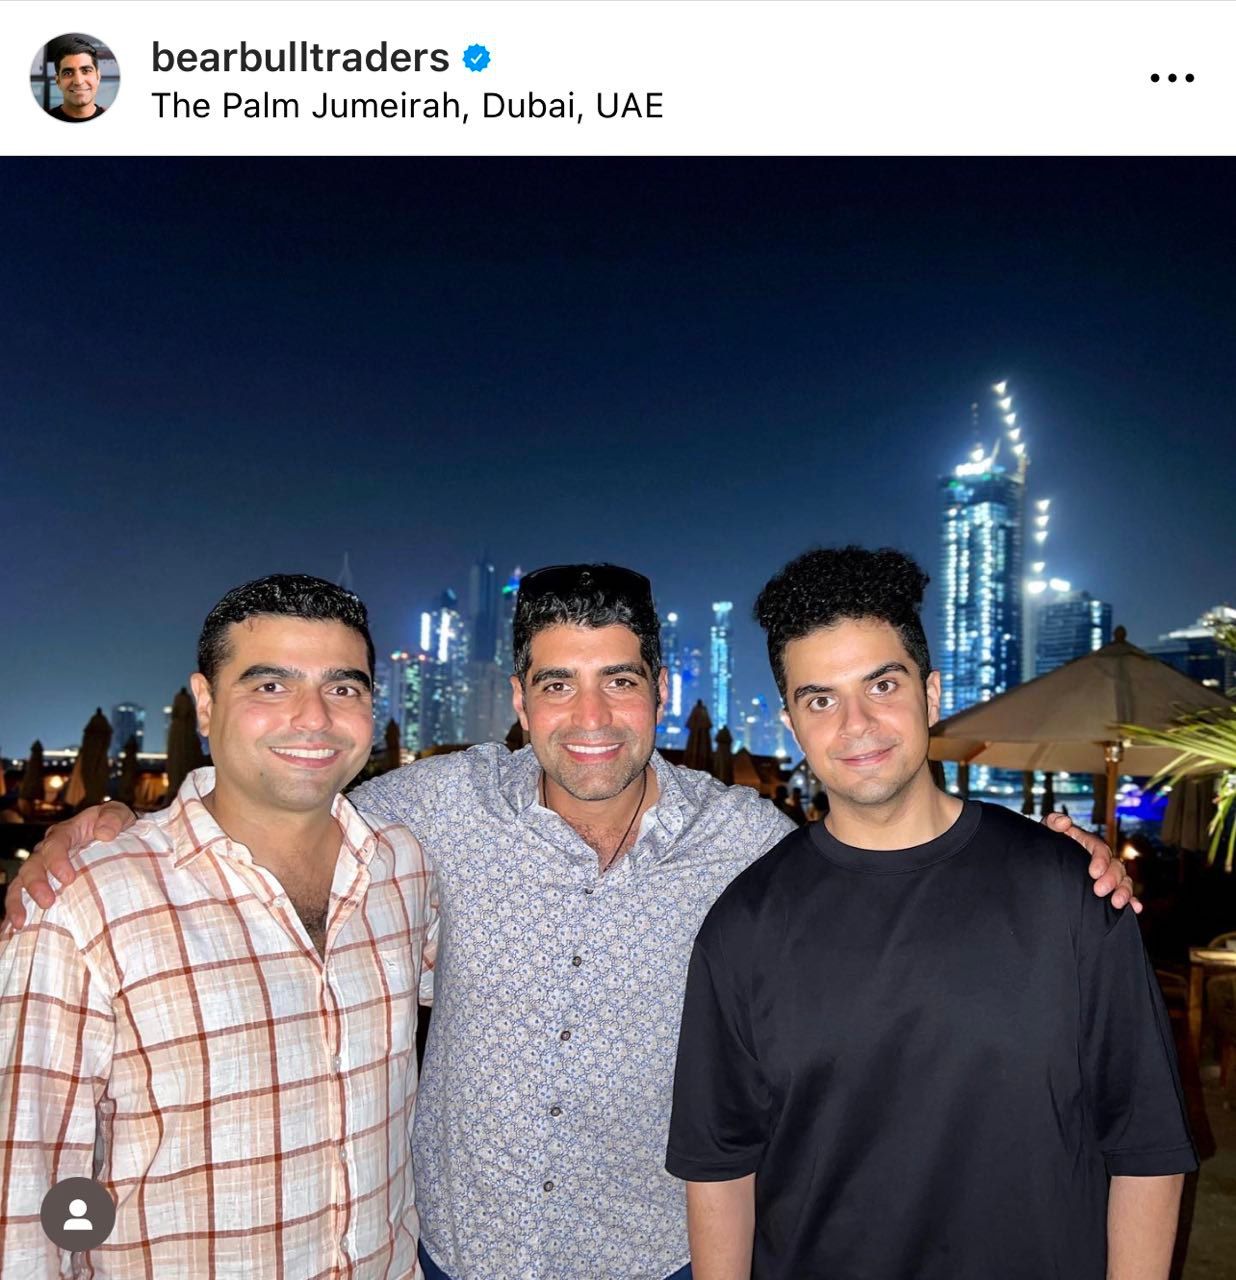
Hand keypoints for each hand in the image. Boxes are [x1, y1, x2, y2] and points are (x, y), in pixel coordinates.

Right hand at [3, 801, 136, 928]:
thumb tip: (104, 833)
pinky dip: (17, 910)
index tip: (68, 878)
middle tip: (48, 902)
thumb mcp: (119, 814)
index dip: (57, 861)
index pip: (55, 845)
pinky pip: (22, 896)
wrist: (118, 836)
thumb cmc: (115, 825)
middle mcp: (48, 850)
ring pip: (21, 882)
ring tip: (22, 922)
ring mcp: (43, 867)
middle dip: (36, 884)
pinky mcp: (43, 883)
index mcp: (65, 832)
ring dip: (19, 901)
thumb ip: (113, 818)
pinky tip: (17, 928)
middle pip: (32, 865)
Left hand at [1041, 811, 1141, 913]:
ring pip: (1123, 880)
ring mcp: (1108, 873)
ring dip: (1124, 891)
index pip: (1101, 849)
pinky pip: (1124, 893)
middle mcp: (1102, 858)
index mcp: (1089, 843)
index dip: (1100, 860)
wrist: (1047, 860)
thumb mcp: (1048, 831)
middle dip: (1111, 879)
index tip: (1093, 872)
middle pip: (1115, 866)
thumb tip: (1065, 822)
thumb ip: (1053, 822)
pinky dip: (1132, 901)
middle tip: (1100, 890)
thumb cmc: (1049, 844)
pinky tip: (1135, 908)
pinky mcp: (1109, 888)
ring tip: (1117, 903)